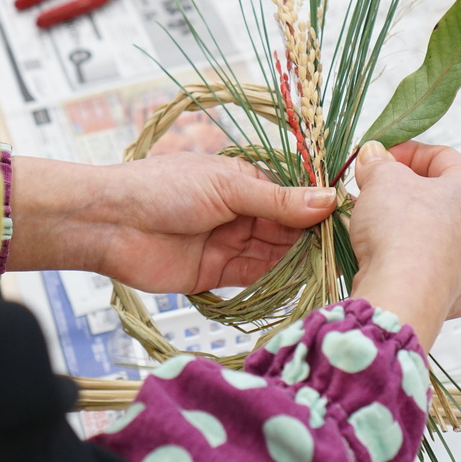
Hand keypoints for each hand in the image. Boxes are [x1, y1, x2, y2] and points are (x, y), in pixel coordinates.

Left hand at [8, 153, 335, 293]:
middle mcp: (239, 211)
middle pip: (287, 226)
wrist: (109, 224)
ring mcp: (228, 242)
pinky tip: (304, 281)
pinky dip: (277, 280)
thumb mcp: (227, 187)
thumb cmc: (161, 188)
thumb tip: (328, 199)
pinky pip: (255, 276)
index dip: (318, 206)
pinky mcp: (216, 273)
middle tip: (349, 247)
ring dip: (300, 259)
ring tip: (333, 265)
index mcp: (242, 180)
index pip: (292, 194)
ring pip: (275, 252)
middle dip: (313, 236)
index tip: (351, 217)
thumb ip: (277, 200)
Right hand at [348, 141, 460, 350]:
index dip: (406, 151)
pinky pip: (437, 273)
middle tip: (371, 187)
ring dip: (403, 223)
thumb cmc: (401, 233)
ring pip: (435, 233)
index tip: (380, 156)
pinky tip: (406, 265)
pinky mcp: (450, 293)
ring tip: (370, 222)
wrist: (400, 295)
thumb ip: (378, 163)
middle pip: (438, 195)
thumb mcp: (382, 179)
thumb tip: (374, 157)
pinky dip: (421, 267)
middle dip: (401, 188)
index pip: (442, 156)